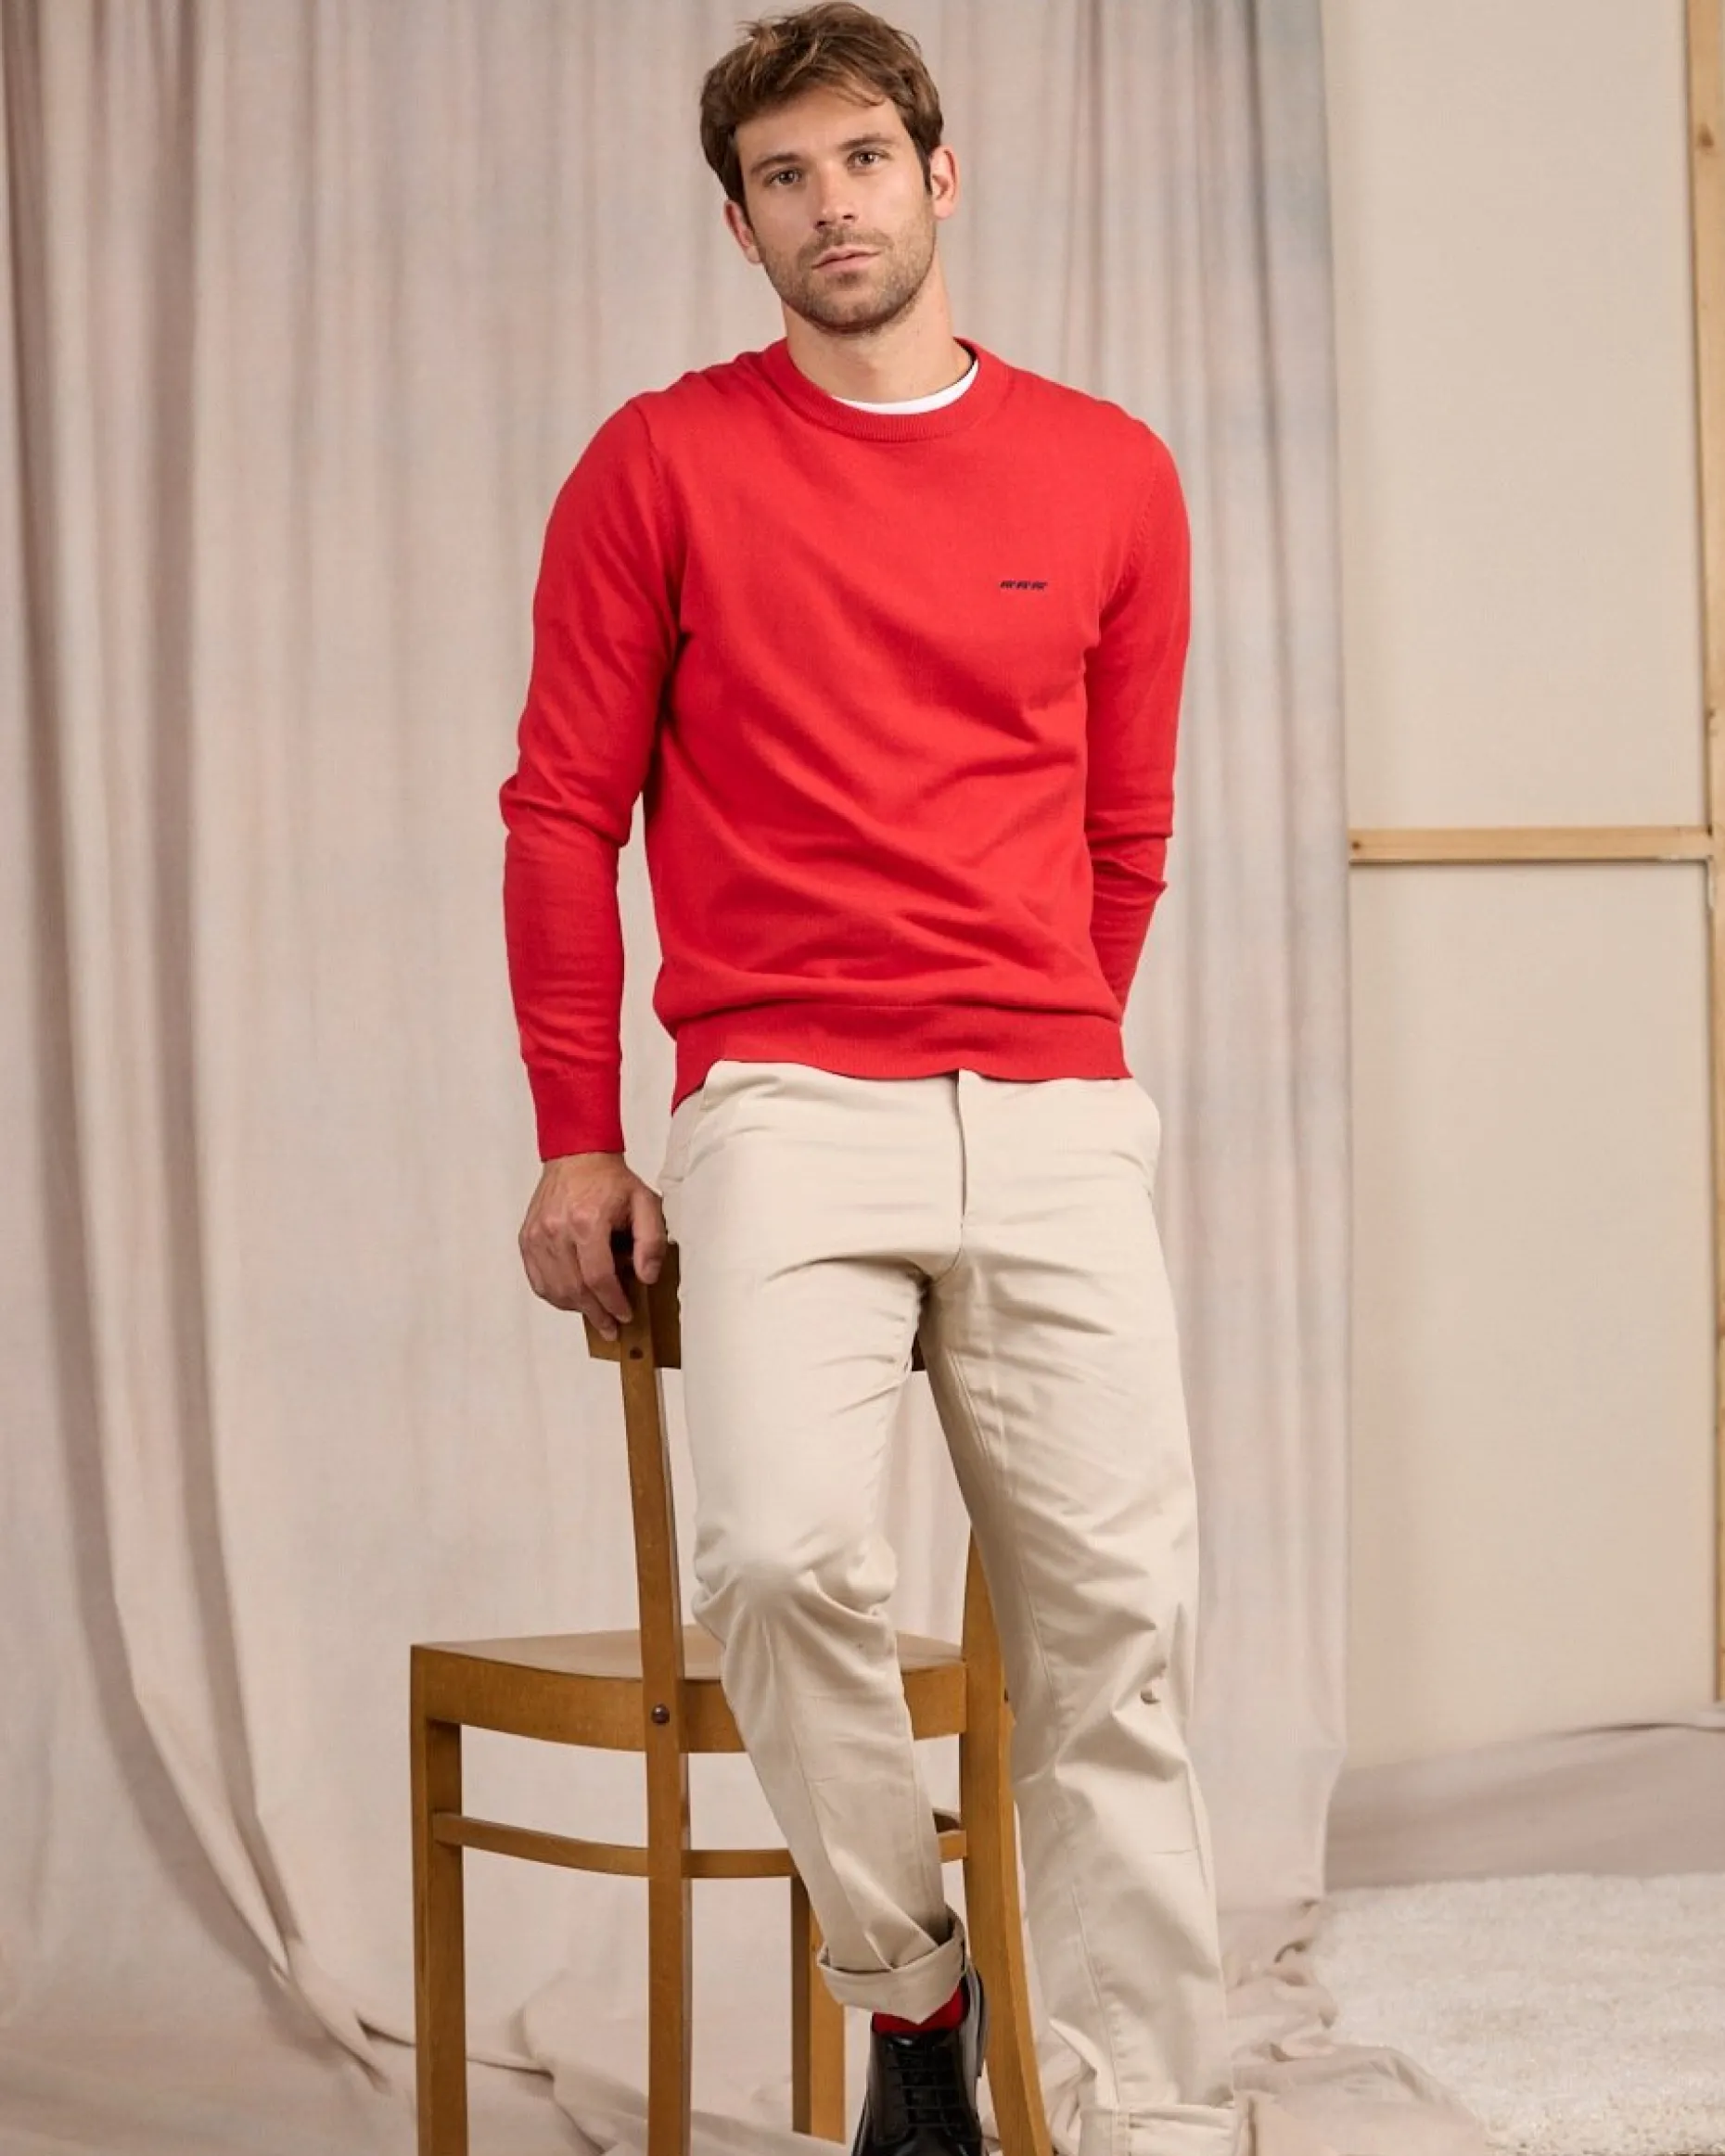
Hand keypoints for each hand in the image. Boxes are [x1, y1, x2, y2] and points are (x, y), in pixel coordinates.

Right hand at [517, 1152, 667, 1338]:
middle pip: (575, 1288)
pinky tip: (572, 1298)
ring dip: (576, 1308)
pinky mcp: (527, 1239)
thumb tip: (647, 1277)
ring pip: (554, 1289)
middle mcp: (557, 1230)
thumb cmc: (610, 1181)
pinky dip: (555, 1295)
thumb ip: (652, 1241)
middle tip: (611, 1326)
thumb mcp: (646, 1203)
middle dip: (596, 1313)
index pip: (598, 1277)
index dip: (613, 1302)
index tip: (625, 1314)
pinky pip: (538, 1280)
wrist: (576, 1157)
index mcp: (587, 1220)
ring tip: (595, 1313)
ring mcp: (538, 1235)